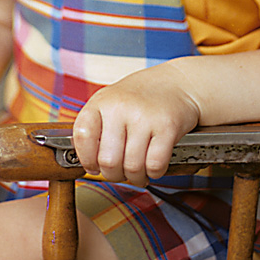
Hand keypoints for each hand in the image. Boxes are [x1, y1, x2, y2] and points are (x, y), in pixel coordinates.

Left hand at [72, 62, 199, 186]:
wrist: (176, 82)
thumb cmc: (141, 97)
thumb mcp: (111, 102)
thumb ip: (97, 128)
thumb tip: (89, 165)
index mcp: (101, 101)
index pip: (82, 136)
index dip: (87, 159)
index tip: (94, 165)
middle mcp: (120, 107)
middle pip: (108, 161)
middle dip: (115, 175)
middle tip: (121, 171)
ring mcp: (144, 116)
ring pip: (132, 167)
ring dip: (136, 177)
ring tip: (139, 170)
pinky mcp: (167, 126)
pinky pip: (155, 165)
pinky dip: (154, 172)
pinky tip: (154, 165)